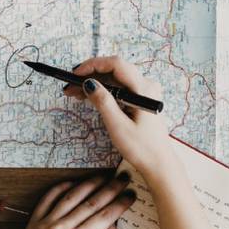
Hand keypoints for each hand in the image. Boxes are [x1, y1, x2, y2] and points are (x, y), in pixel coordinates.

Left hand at [2, 175, 135, 228]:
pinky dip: (61, 188)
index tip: (130, 195)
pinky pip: (48, 198)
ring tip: (103, 177)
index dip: (120, 203)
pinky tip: (74, 182)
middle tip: (123, 179)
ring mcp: (46, 222)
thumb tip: (113, 223)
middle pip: (91, 202)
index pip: (105, 215)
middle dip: (110, 189)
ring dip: (89, 183)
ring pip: (71, 195)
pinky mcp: (34, 221)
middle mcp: (62, 228)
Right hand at [65, 56, 179, 182]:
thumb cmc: (142, 148)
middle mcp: (146, 86)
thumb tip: (89, 83)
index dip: (93, 65)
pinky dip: (104, 90)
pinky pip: (120, 88)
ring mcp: (144, 92)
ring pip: (115, 79)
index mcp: (144, 89)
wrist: (159, 163)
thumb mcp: (118, 126)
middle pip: (114, 71)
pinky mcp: (141, 99)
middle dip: (90, 75)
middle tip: (70, 86)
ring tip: (74, 92)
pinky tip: (89, 96)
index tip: (75, 74)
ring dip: (95, 83)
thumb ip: (103, 102)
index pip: (116, 64)